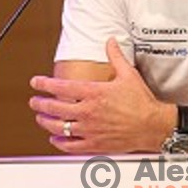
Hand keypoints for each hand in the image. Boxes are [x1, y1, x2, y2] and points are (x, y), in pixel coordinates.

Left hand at [29, 38, 174, 153]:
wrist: (152, 125)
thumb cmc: (142, 102)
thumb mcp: (129, 74)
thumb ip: (116, 57)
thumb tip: (111, 42)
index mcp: (95, 93)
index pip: (61, 88)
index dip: (45, 84)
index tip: (36, 82)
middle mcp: (88, 112)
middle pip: (55, 109)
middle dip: (40, 104)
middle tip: (35, 101)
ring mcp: (90, 130)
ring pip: (59, 127)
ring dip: (46, 122)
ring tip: (41, 118)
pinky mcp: (95, 144)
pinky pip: (70, 146)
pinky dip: (59, 142)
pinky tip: (55, 138)